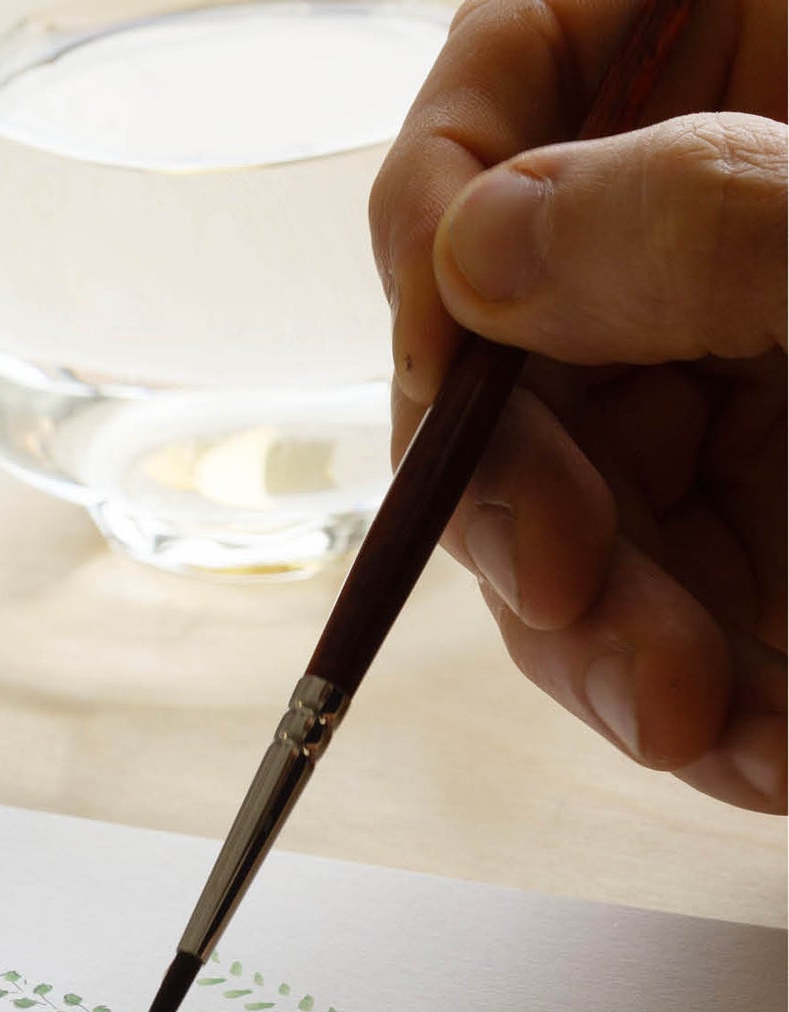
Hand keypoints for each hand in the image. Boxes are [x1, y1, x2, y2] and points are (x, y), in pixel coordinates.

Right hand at [369, 0, 786, 810]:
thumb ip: (704, 215)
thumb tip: (472, 249)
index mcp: (723, 46)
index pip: (498, 93)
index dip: (438, 236)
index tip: (449, 378)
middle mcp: (693, 228)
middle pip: (507, 354)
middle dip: (523, 508)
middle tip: (569, 600)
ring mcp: (723, 382)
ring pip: (568, 516)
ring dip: (606, 646)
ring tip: (699, 729)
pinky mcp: (763, 522)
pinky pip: (668, 612)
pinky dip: (704, 703)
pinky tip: (761, 756)